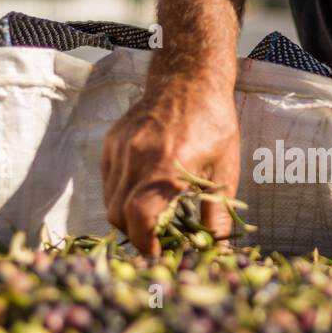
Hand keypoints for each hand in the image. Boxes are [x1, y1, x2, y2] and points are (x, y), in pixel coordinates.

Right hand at [101, 74, 240, 254]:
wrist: (189, 79)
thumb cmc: (214, 124)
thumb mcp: (223, 170)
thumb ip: (216, 213)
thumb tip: (218, 249)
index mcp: (169, 165)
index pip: (140, 215)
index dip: (144, 242)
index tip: (157, 253)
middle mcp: (139, 157)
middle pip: (119, 214)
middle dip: (135, 235)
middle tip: (155, 242)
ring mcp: (121, 148)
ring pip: (109, 200)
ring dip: (126, 218)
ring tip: (149, 220)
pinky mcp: (112, 142)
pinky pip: (108, 181)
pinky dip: (119, 196)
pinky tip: (141, 194)